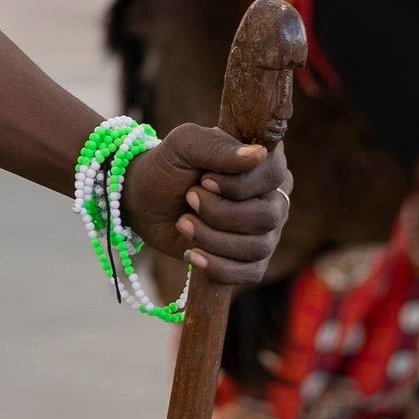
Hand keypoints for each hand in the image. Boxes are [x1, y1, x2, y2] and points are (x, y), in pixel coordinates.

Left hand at [121, 121, 290, 287]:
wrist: (144, 202)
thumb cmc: (168, 166)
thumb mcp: (183, 145)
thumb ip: (217, 146)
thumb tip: (259, 154)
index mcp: (263, 161)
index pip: (274, 174)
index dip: (238, 183)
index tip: (204, 179)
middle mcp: (272, 196)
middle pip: (267, 216)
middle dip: (219, 213)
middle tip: (188, 199)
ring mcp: (266, 230)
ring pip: (258, 246)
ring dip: (211, 238)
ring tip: (182, 222)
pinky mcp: (252, 260)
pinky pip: (251, 274)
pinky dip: (217, 266)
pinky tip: (191, 254)